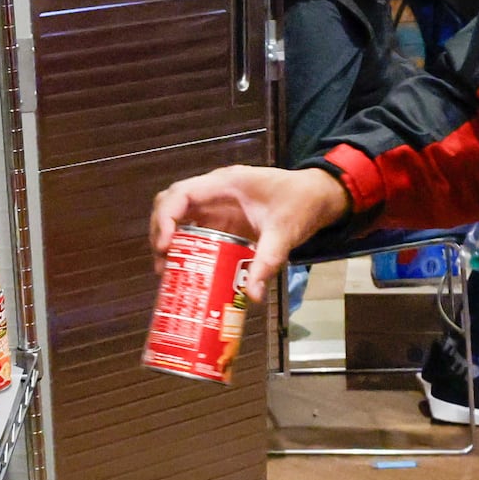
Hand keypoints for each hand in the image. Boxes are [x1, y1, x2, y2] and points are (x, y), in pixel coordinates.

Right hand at [149, 162, 350, 281]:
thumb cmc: (300, 203)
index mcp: (225, 184)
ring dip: (169, 244)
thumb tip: (252, 295)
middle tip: (164, 265)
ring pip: (178, 219)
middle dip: (161, 233)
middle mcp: (214, 192)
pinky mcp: (221, 221)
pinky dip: (186, 250)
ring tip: (168, 273)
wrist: (317, 198)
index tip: (166, 246)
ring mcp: (216, 206)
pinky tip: (186, 272)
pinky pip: (195, 232)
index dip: (166, 218)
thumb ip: (268, 260)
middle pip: (170, 205)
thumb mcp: (285, 232)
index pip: (181, 194)